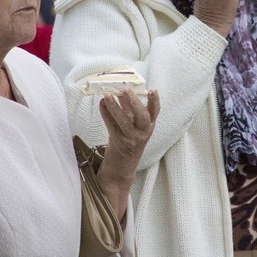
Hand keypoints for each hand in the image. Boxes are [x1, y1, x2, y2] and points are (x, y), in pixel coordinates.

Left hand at [96, 89, 159, 218]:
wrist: (122, 166)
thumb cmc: (128, 139)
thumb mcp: (132, 123)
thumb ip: (129, 108)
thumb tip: (123, 90)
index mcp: (149, 126)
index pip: (155, 112)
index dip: (155, 101)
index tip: (153, 90)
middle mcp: (143, 133)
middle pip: (142, 117)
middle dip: (134, 103)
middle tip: (126, 90)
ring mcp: (131, 139)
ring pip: (124, 122)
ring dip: (115, 107)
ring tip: (108, 95)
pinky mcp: (118, 142)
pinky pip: (111, 126)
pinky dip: (106, 114)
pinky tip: (101, 104)